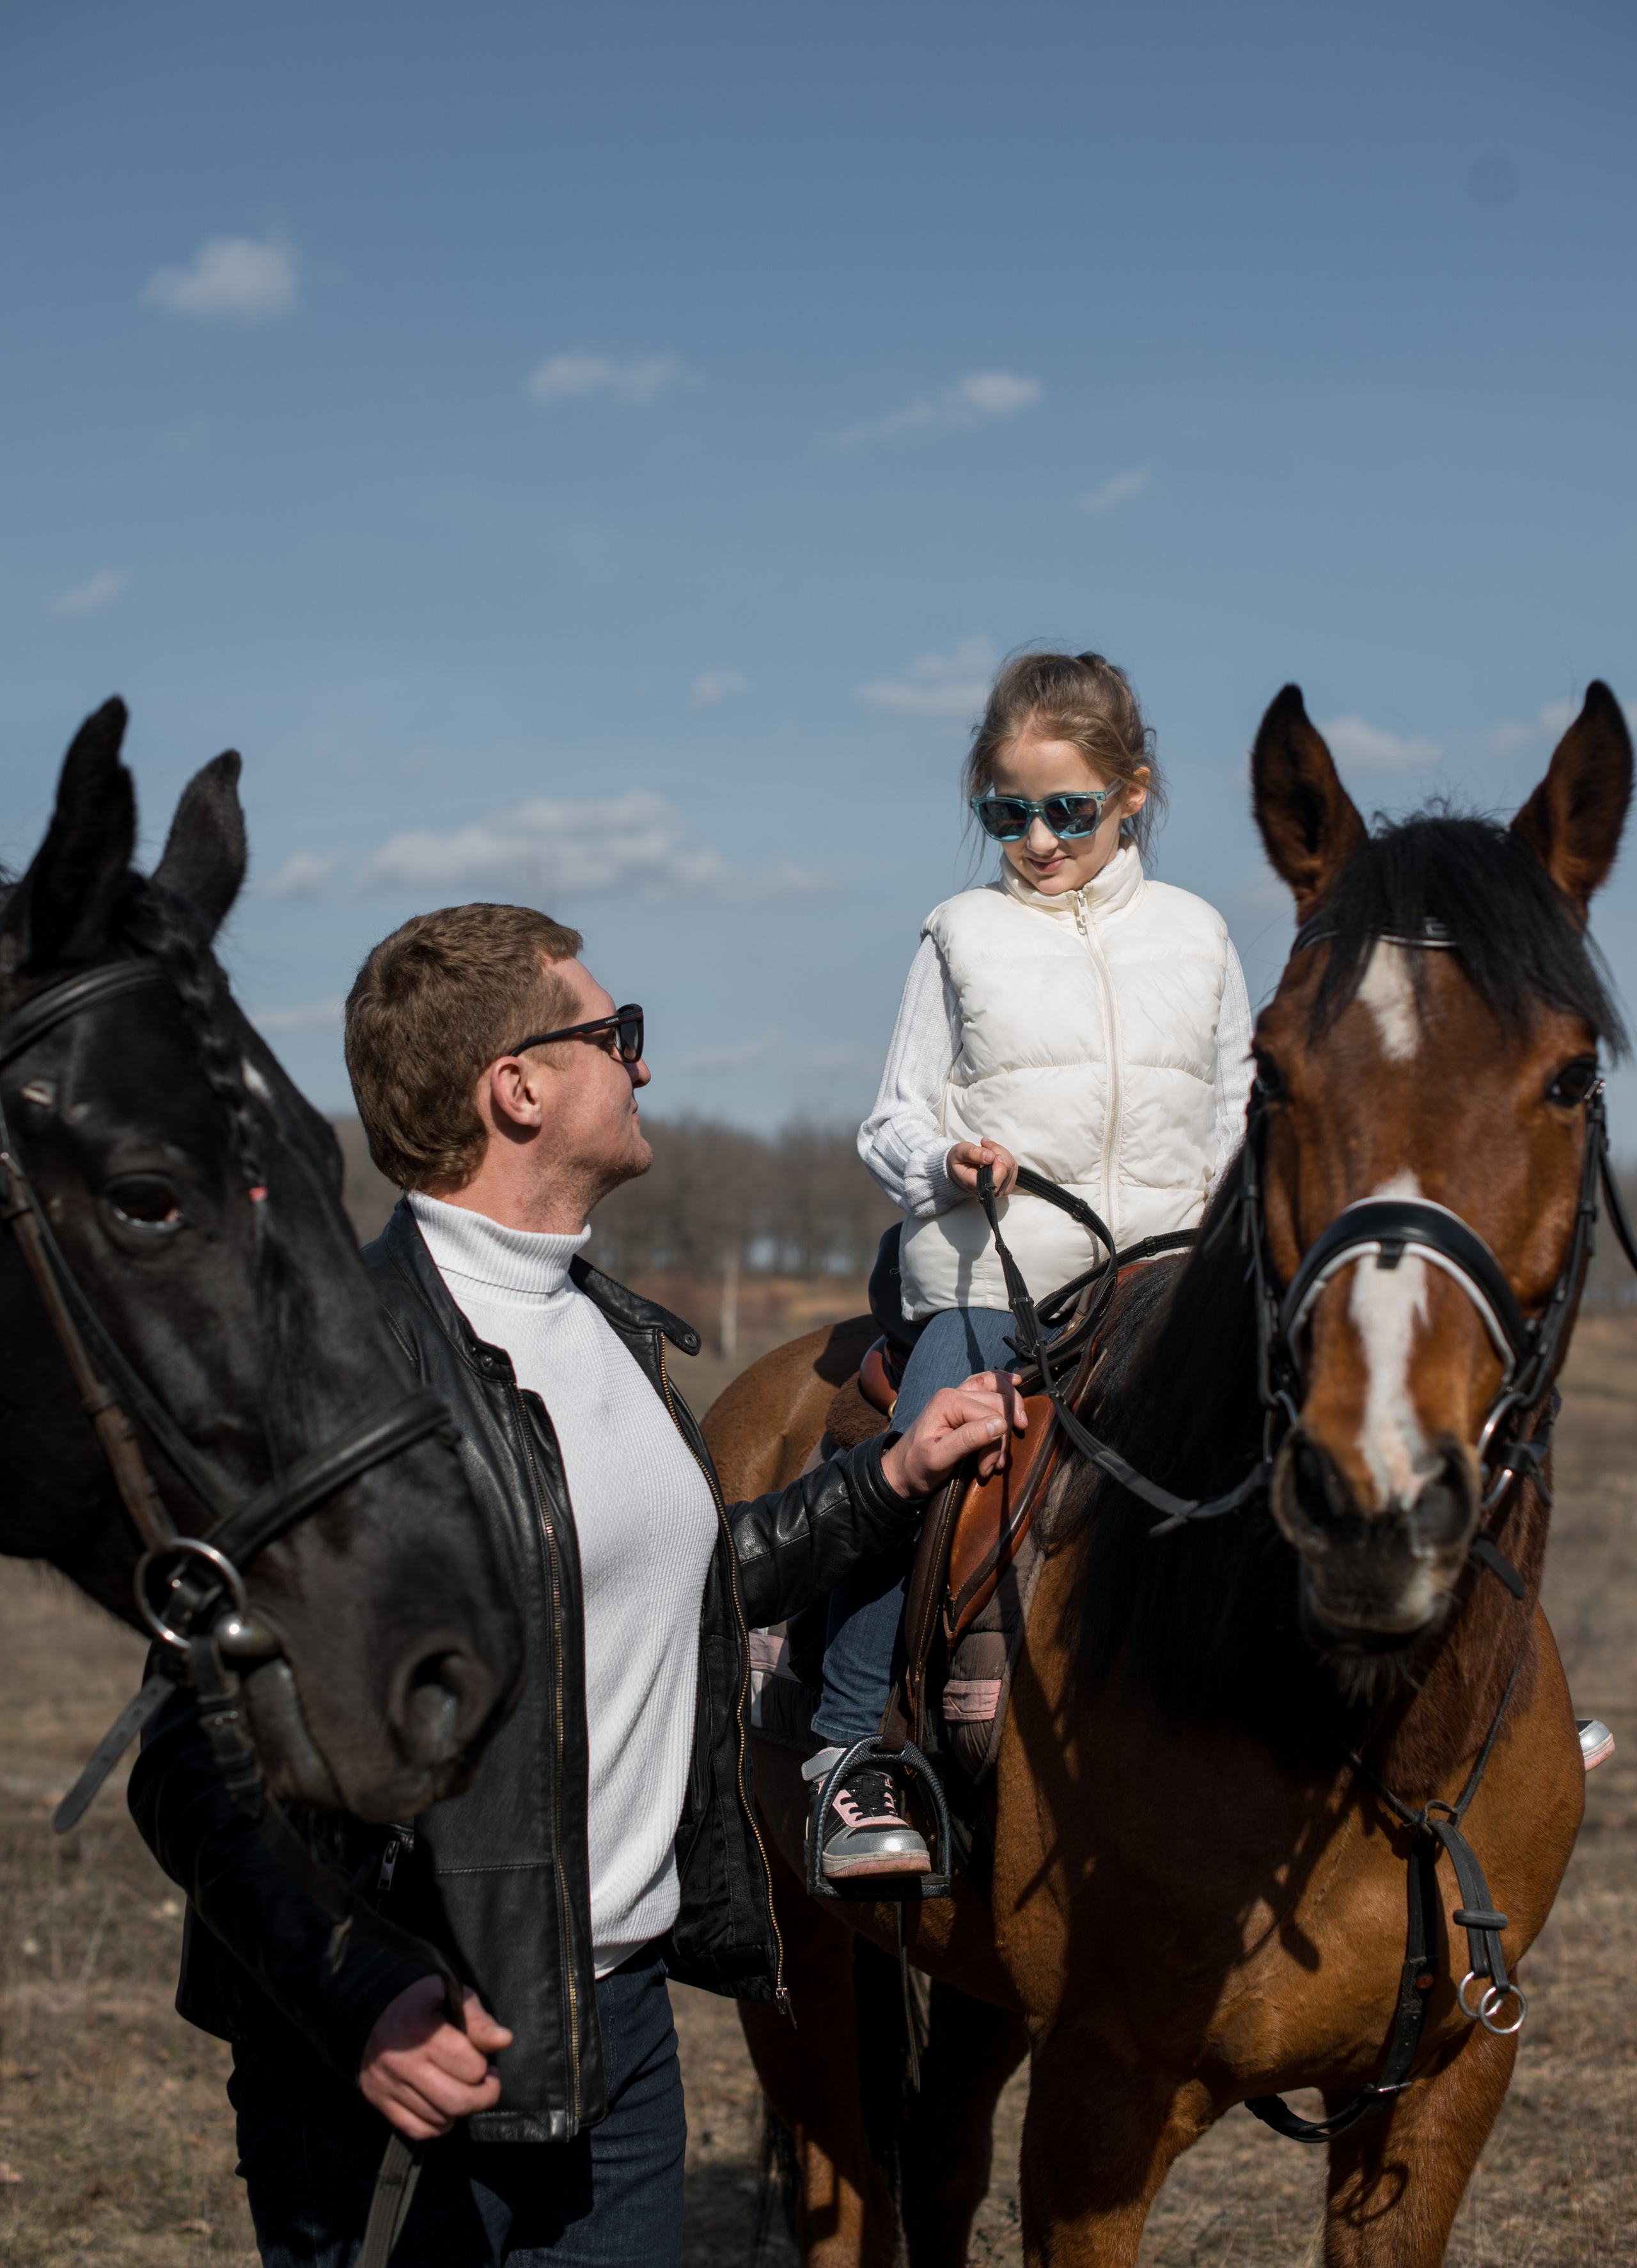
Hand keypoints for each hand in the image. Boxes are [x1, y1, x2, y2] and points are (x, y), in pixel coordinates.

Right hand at [359, 1978, 512, 2140]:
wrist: (371, 2012)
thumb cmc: (421, 2003)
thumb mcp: (453, 1997)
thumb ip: (479, 2021)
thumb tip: (504, 2040)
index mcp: (423, 2033)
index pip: (471, 2067)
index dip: (484, 2066)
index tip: (483, 2059)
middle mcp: (403, 2063)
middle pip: (458, 2101)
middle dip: (483, 2096)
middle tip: (486, 2084)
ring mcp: (390, 2086)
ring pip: (440, 2119)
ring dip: (460, 2110)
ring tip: (461, 2089)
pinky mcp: (381, 2102)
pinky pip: (419, 2130)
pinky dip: (438, 2125)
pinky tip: (443, 2106)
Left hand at [880, 1371, 1027, 1498]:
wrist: (901, 1472)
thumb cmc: (916, 1466)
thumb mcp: (938, 1457)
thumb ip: (968, 1439)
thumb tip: (1001, 1424)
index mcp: (948, 1400)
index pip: (991, 1414)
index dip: (996, 1444)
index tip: (986, 1470)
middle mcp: (955, 1392)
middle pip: (999, 1406)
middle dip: (1001, 1440)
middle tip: (992, 1467)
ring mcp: (959, 1395)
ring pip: (999, 1394)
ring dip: (1008, 1424)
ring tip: (999, 1456)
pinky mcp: (962, 1404)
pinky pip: (988, 1384)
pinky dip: (1004, 1384)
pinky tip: (1016, 1382)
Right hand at [948, 1139, 1018, 1197]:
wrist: (960, 1170)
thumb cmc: (959, 1162)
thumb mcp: (959, 1153)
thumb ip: (972, 1153)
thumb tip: (991, 1156)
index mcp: (976, 1187)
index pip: (995, 1181)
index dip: (998, 1165)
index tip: (990, 1152)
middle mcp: (991, 1192)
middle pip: (1007, 1168)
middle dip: (996, 1150)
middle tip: (983, 1144)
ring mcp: (1001, 1189)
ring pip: (1012, 1165)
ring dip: (1000, 1152)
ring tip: (986, 1149)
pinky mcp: (1008, 1183)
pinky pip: (1014, 1166)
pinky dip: (1005, 1156)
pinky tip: (993, 1155)